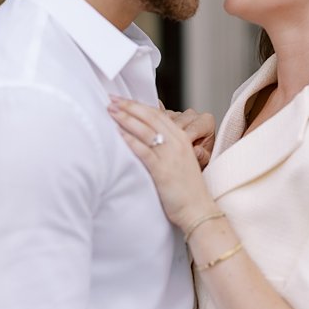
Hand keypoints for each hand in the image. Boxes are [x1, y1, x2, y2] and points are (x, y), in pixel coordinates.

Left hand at [107, 97, 212, 227]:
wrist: (198, 210)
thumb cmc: (185, 188)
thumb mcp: (178, 160)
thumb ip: (165, 146)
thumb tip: (142, 135)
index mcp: (181, 138)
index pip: (157, 114)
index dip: (137, 104)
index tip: (120, 98)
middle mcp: (177, 143)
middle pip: (150, 117)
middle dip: (129, 106)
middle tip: (111, 100)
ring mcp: (171, 156)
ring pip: (146, 130)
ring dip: (126, 119)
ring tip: (110, 112)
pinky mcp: (163, 170)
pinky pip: (144, 151)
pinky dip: (130, 140)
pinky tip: (117, 134)